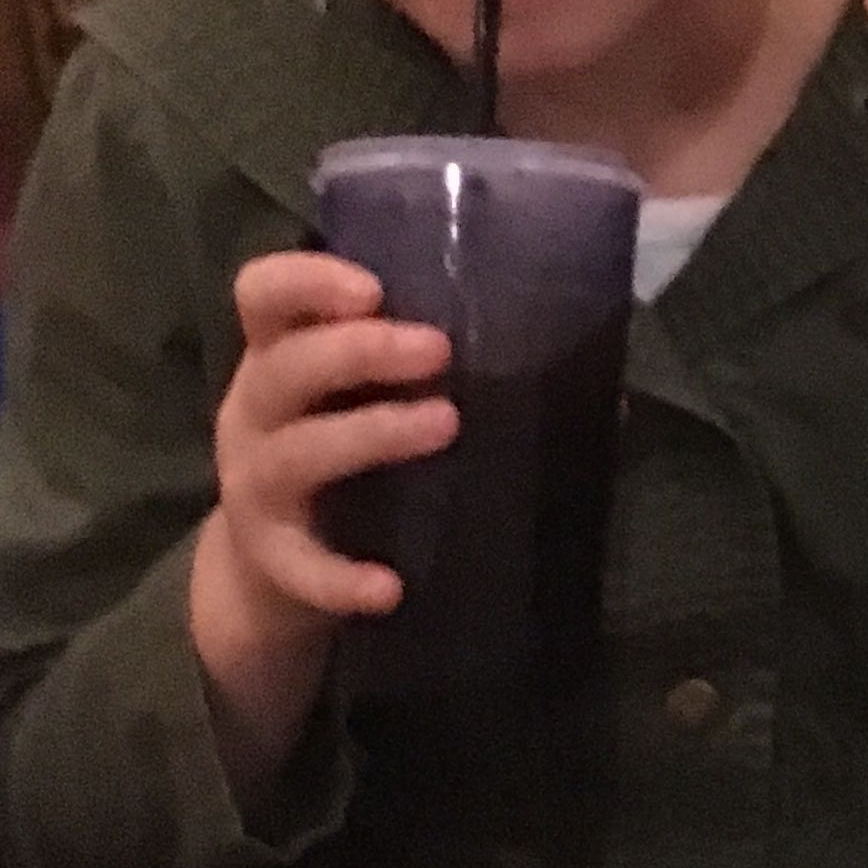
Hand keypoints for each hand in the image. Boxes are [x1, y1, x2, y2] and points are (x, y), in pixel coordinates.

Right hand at [188, 251, 454, 800]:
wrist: (279, 569)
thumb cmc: (355, 453)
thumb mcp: (383, 399)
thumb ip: (458, 374)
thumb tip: (613, 385)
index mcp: (283, 354)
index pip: (265, 294)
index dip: (307, 281)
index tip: (372, 287)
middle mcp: (254, 409)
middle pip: (286, 365)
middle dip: (361, 350)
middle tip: (439, 349)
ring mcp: (255, 485)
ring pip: (295, 453)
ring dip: (370, 434)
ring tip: (446, 424)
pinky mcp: (272, 560)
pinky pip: (303, 568)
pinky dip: (342, 578)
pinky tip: (389, 586)